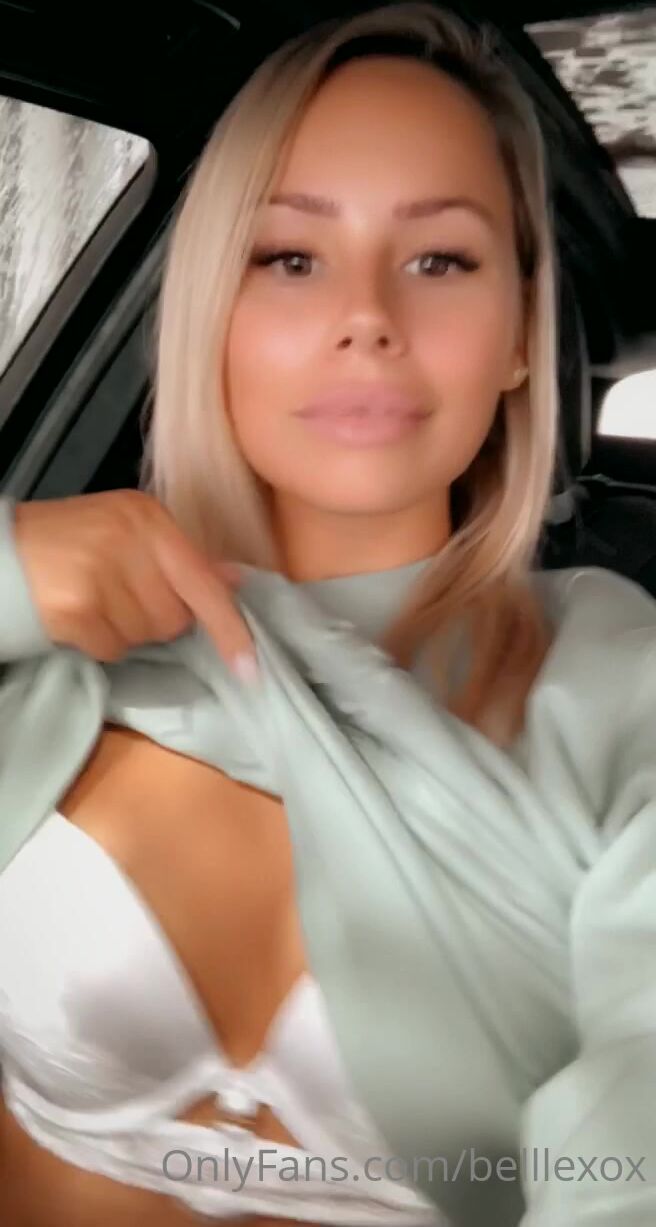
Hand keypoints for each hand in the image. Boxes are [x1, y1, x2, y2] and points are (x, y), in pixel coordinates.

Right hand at [13, 489, 257, 676]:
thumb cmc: (69, 544)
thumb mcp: (127, 533)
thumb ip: (180, 559)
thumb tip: (236, 582)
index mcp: (149, 517)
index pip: (205, 581)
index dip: (231, 628)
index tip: (251, 667)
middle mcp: (129, 538)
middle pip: (175, 616)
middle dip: (154, 620)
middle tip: (118, 597)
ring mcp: (101, 572)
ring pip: (146, 635)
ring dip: (124, 631)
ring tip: (94, 602)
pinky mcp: (76, 606)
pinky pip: (111, 648)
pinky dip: (97, 643)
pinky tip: (77, 617)